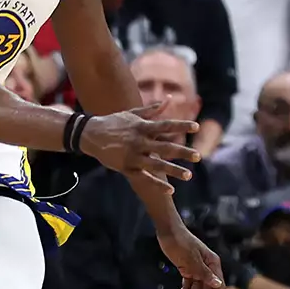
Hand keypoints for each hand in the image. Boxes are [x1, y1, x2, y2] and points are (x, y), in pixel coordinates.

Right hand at [80, 102, 201, 192]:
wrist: (91, 135)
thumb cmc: (114, 122)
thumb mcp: (133, 114)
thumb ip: (153, 109)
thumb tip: (170, 99)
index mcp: (142, 127)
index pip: (166, 125)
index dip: (181, 126)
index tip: (196, 127)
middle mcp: (139, 141)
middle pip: (165, 147)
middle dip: (183, 152)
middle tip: (198, 156)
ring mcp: (133, 155)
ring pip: (157, 164)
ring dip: (174, 170)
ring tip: (189, 175)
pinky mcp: (126, 167)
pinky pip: (144, 177)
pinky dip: (157, 183)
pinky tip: (170, 189)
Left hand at [158, 221, 224, 288]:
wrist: (167, 232)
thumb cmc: (181, 242)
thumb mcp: (192, 260)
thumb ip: (204, 274)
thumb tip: (218, 285)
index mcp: (213, 264)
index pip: (218, 287)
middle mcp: (208, 268)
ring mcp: (197, 270)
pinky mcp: (187, 270)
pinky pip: (187, 286)